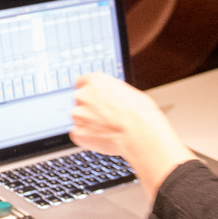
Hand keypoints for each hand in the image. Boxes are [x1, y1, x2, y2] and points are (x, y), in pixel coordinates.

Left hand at [70, 72, 191, 197]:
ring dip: (90, 123)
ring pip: (80, 118)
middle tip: (107, 117)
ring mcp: (78, 114)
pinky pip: (80, 134)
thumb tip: (108, 93)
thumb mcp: (127, 91)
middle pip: (80, 101)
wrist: (139, 133)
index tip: (95, 99)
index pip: (82, 82)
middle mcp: (82, 95)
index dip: (91, 93)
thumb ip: (110, 91)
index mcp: (94, 80)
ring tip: (109, 129)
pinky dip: (88, 137)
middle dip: (90, 108)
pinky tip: (104, 138)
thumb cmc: (140, 113)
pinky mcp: (77, 132)